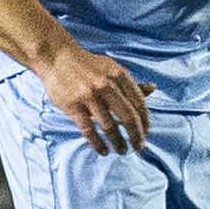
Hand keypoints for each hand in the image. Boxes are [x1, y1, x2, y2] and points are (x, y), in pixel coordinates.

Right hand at [38, 43, 154, 155]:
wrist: (56, 57)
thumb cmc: (88, 66)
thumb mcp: (112, 69)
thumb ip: (130, 83)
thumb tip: (153, 88)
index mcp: (119, 75)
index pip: (140, 103)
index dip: (145, 121)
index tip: (146, 133)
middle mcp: (106, 85)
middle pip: (128, 117)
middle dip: (136, 136)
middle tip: (139, 147)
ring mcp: (89, 96)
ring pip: (110, 127)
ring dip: (118, 143)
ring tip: (122, 150)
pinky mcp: (73, 106)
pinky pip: (89, 131)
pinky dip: (98, 144)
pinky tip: (103, 151)